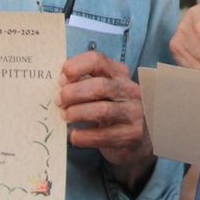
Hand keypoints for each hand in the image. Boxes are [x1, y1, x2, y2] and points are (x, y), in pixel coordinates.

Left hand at [60, 51, 152, 188]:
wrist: (140, 138)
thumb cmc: (114, 110)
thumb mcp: (104, 91)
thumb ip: (85, 82)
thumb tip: (61, 82)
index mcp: (120, 74)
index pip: (98, 60)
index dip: (76, 67)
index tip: (62, 78)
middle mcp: (130, 91)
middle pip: (99, 86)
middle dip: (73, 93)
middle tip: (59, 101)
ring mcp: (133, 114)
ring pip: (102, 110)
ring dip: (77, 113)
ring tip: (66, 116)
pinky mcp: (131, 136)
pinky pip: (102, 135)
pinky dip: (82, 136)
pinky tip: (74, 135)